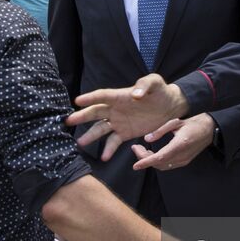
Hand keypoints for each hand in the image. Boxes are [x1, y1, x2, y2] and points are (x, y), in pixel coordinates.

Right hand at [68, 75, 188, 160]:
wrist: (171, 107)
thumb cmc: (161, 91)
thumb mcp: (155, 82)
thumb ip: (145, 85)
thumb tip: (135, 94)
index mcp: (120, 95)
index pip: (102, 96)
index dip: (90, 98)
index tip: (77, 101)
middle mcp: (116, 109)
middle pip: (95, 113)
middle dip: (82, 117)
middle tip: (68, 122)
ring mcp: (119, 122)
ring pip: (101, 129)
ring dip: (91, 136)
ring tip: (80, 143)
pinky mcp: (126, 133)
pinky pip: (114, 142)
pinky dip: (108, 149)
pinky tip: (104, 157)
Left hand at [132, 115, 214, 171]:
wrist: (210, 129)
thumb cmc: (193, 123)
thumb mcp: (176, 122)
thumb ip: (160, 130)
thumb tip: (147, 139)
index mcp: (180, 144)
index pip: (160, 157)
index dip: (146, 162)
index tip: (135, 165)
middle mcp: (182, 155)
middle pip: (159, 164)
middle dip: (144, 159)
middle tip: (136, 148)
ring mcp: (184, 160)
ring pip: (163, 166)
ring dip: (151, 161)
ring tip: (142, 150)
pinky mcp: (185, 161)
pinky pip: (168, 165)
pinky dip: (158, 162)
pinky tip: (153, 153)